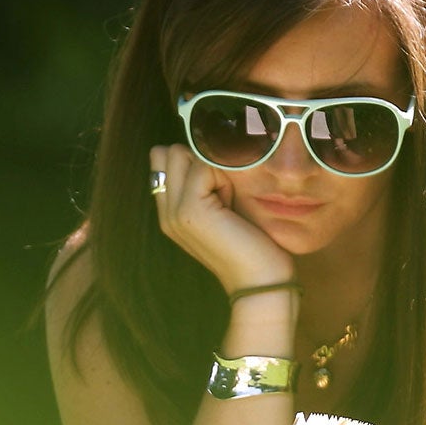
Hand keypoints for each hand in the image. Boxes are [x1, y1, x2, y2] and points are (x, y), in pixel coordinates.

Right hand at [150, 143, 293, 292]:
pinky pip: (202, 165)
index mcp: (169, 212)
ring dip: (213, 168)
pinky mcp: (190, 210)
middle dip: (200, 161)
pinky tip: (233, 203)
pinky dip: (224, 176)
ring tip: (229, 198)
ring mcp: (174, 212)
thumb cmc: (253, 243)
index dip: (193, 159)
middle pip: (169, 152)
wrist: (261, 280)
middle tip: (225, 192)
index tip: (219, 185)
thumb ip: (206, 181)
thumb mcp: (223, 206)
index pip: (164, 158)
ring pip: (184, 154)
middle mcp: (165, 212)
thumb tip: (206, 143)